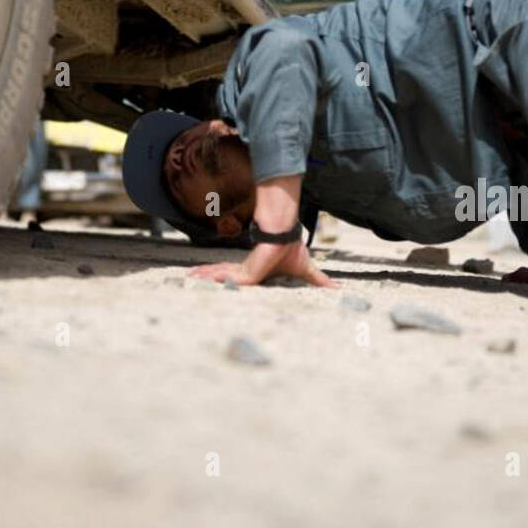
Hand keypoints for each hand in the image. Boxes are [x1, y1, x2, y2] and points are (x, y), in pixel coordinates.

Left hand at [190, 240, 337, 288]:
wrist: (287, 238)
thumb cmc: (294, 251)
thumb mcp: (307, 271)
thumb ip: (320, 281)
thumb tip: (339, 289)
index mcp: (256, 271)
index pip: (236, 275)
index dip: (221, 276)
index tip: (206, 280)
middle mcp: (247, 270)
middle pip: (223, 274)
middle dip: (206, 276)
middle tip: (189, 279)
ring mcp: (244, 270)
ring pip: (220, 275)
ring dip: (204, 276)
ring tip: (188, 277)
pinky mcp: (246, 273)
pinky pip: (226, 278)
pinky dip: (210, 277)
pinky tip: (196, 277)